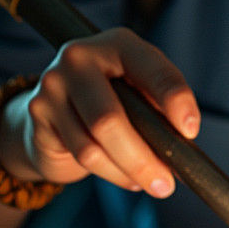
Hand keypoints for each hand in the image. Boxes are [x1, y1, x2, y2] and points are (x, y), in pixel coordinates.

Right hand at [1, 27, 199, 196]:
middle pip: (111, 119)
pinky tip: (126, 177)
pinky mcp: (39, 111)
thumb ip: (158, 106)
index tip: (190, 132)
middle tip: (167, 184)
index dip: (175, 101)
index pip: (153, 70)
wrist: (56, 106)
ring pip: (93, 146)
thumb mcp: (140, 90)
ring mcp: (54, 83)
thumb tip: (182, 139)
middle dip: (144, 158)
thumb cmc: (113, 96)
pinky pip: (79, 154)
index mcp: (119, 42)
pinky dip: (110, 173)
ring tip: (149, 183)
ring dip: (127, 172)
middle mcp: (81, 56)